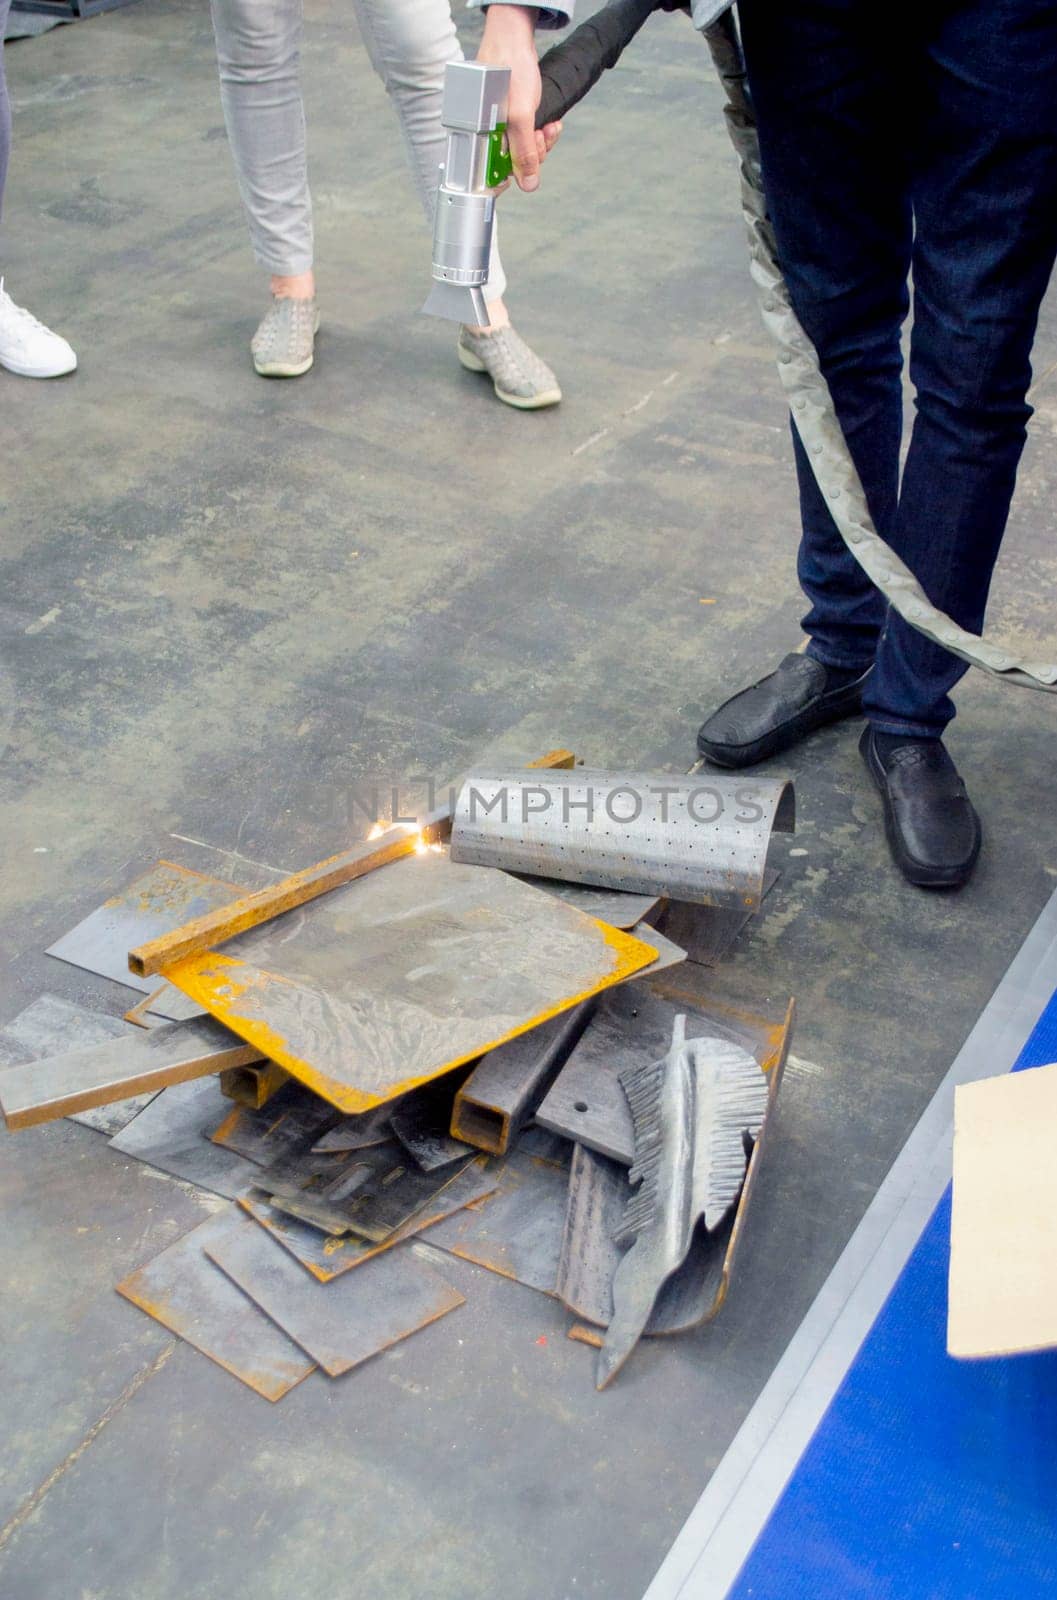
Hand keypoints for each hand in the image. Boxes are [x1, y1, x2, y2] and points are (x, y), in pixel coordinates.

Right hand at [477, 5, 561, 190]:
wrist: (514, 38)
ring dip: (543, 142)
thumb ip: (524, 151)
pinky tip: (550, 123)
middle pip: (514, 162)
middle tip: (543, 135)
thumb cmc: (510, 68)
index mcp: (480, 136)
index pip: (495, 172)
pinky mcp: (512, 117)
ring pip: (524, 149)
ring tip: (550, 127)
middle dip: (535, 152)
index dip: (515, 173)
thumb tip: (528, 184)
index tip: (531, 168)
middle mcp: (488, 134)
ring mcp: (500, 125)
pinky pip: (528, 135)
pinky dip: (543, 132)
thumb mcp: (520, 115)